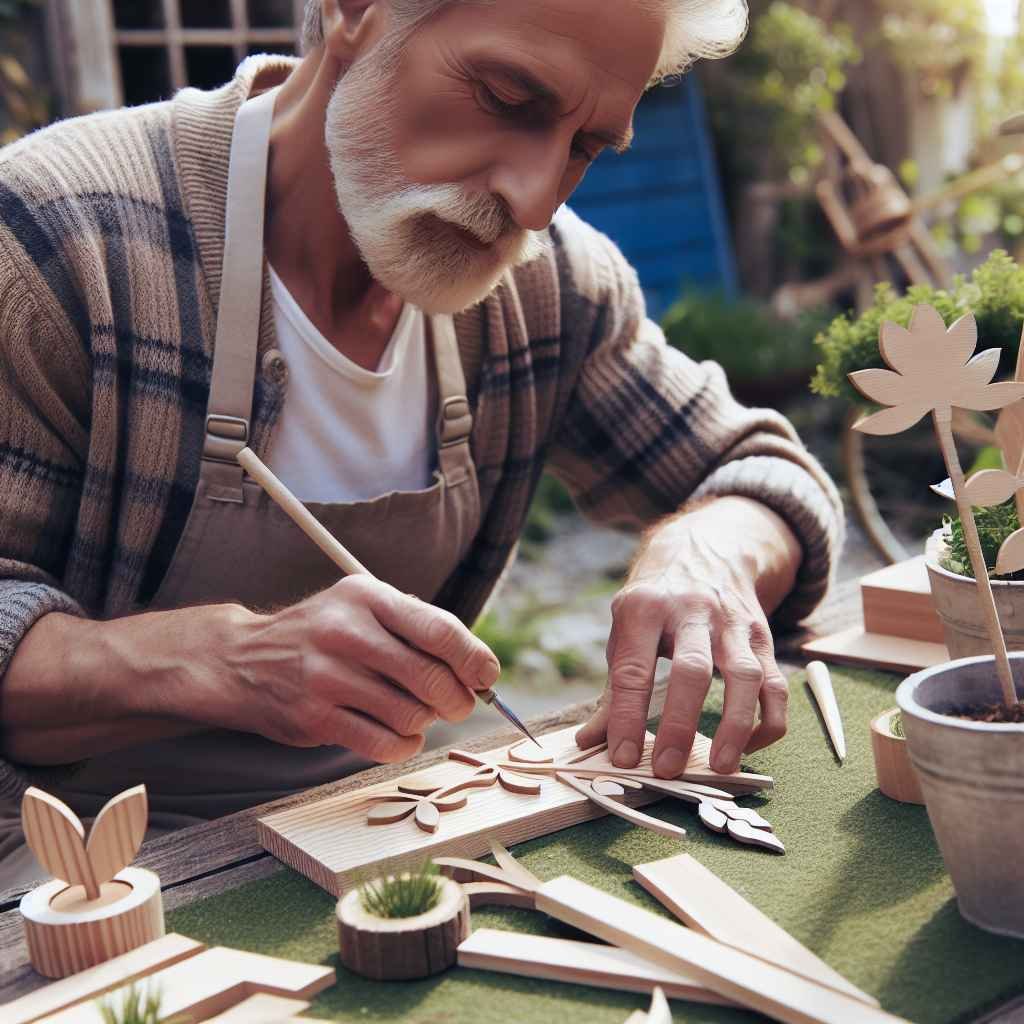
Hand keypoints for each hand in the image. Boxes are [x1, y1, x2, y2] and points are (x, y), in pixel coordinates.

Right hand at [177, 575, 499, 763]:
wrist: (242, 659)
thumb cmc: (323, 634)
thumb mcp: (363, 607)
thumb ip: (417, 628)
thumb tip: (480, 669)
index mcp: (367, 596)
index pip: (440, 630)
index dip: (475, 659)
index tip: (487, 676)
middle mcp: (347, 632)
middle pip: (431, 677)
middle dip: (458, 699)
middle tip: (459, 704)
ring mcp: (328, 676)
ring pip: (412, 715)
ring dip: (426, 722)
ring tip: (417, 713)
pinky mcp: (315, 717)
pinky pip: (385, 743)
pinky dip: (404, 745)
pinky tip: (399, 734)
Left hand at [576, 499, 798, 777]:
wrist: (704, 551)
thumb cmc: (654, 604)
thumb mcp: (625, 629)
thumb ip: (614, 688)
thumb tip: (589, 741)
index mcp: (644, 609)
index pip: (634, 670)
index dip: (627, 718)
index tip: (622, 757)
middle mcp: (692, 611)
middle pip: (692, 671)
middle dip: (678, 725)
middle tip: (667, 769)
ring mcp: (733, 623)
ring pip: (745, 677)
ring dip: (735, 726)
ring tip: (721, 767)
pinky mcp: (763, 637)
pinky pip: (775, 686)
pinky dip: (766, 722)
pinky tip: (747, 747)